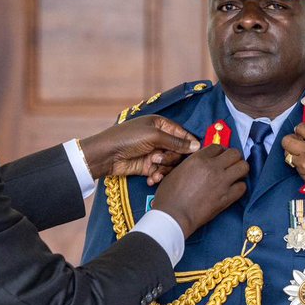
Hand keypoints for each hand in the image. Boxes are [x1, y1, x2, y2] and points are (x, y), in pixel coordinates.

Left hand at [80, 115, 200, 185]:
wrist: (106, 155)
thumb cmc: (128, 138)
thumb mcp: (154, 136)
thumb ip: (176, 142)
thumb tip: (197, 146)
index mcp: (161, 124)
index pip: (182, 134)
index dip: (189, 144)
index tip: (195, 153)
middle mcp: (159, 138)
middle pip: (178, 151)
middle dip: (171, 158)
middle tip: (159, 159)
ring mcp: (154, 153)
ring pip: (171, 163)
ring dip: (164, 169)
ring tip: (153, 171)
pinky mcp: (149, 166)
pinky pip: (161, 172)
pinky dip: (158, 176)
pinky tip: (151, 179)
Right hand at [151, 144, 248, 236]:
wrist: (173, 216)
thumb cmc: (169, 196)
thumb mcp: (176, 171)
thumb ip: (191, 163)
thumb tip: (201, 163)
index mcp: (198, 159)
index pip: (217, 147)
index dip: (219, 151)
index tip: (219, 157)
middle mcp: (213, 167)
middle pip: (235, 153)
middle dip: (233, 158)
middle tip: (229, 164)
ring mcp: (222, 182)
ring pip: (243, 167)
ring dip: (240, 170)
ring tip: (234, 175)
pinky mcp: (227, 197)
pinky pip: (243, 186)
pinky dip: (239, 187)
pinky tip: (232, 190)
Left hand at [279, 124, 304, 206]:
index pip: (300, 127)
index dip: (302, 128)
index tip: (304, 131)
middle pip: (286, 141)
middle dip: (291, 139)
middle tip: (299, 141)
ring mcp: (304, 165)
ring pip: (288, 155)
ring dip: (294, 152)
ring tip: (303, 153)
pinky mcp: (304, 177)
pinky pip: (296, 166)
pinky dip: (299, 163)